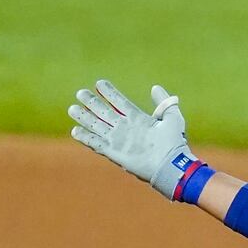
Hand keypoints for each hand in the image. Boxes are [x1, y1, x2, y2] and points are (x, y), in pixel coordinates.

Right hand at [68, 80, 198, 199]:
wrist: (171, 164)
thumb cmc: (174, 142)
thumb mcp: (172, 118)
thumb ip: (164, 102)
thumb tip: (155, 87)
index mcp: (137, 119)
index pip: (119, 102)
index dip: (110, 93)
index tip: (99, 83)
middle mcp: (125, 128)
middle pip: (104, 112)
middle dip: (92, 102)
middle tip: (80, 92)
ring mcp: (119, 140)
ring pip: (97, 126)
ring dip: (84, 117)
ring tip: (72, 108)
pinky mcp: (114, 152)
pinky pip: (96, 144)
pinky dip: (86, 137)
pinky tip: (75, 130)